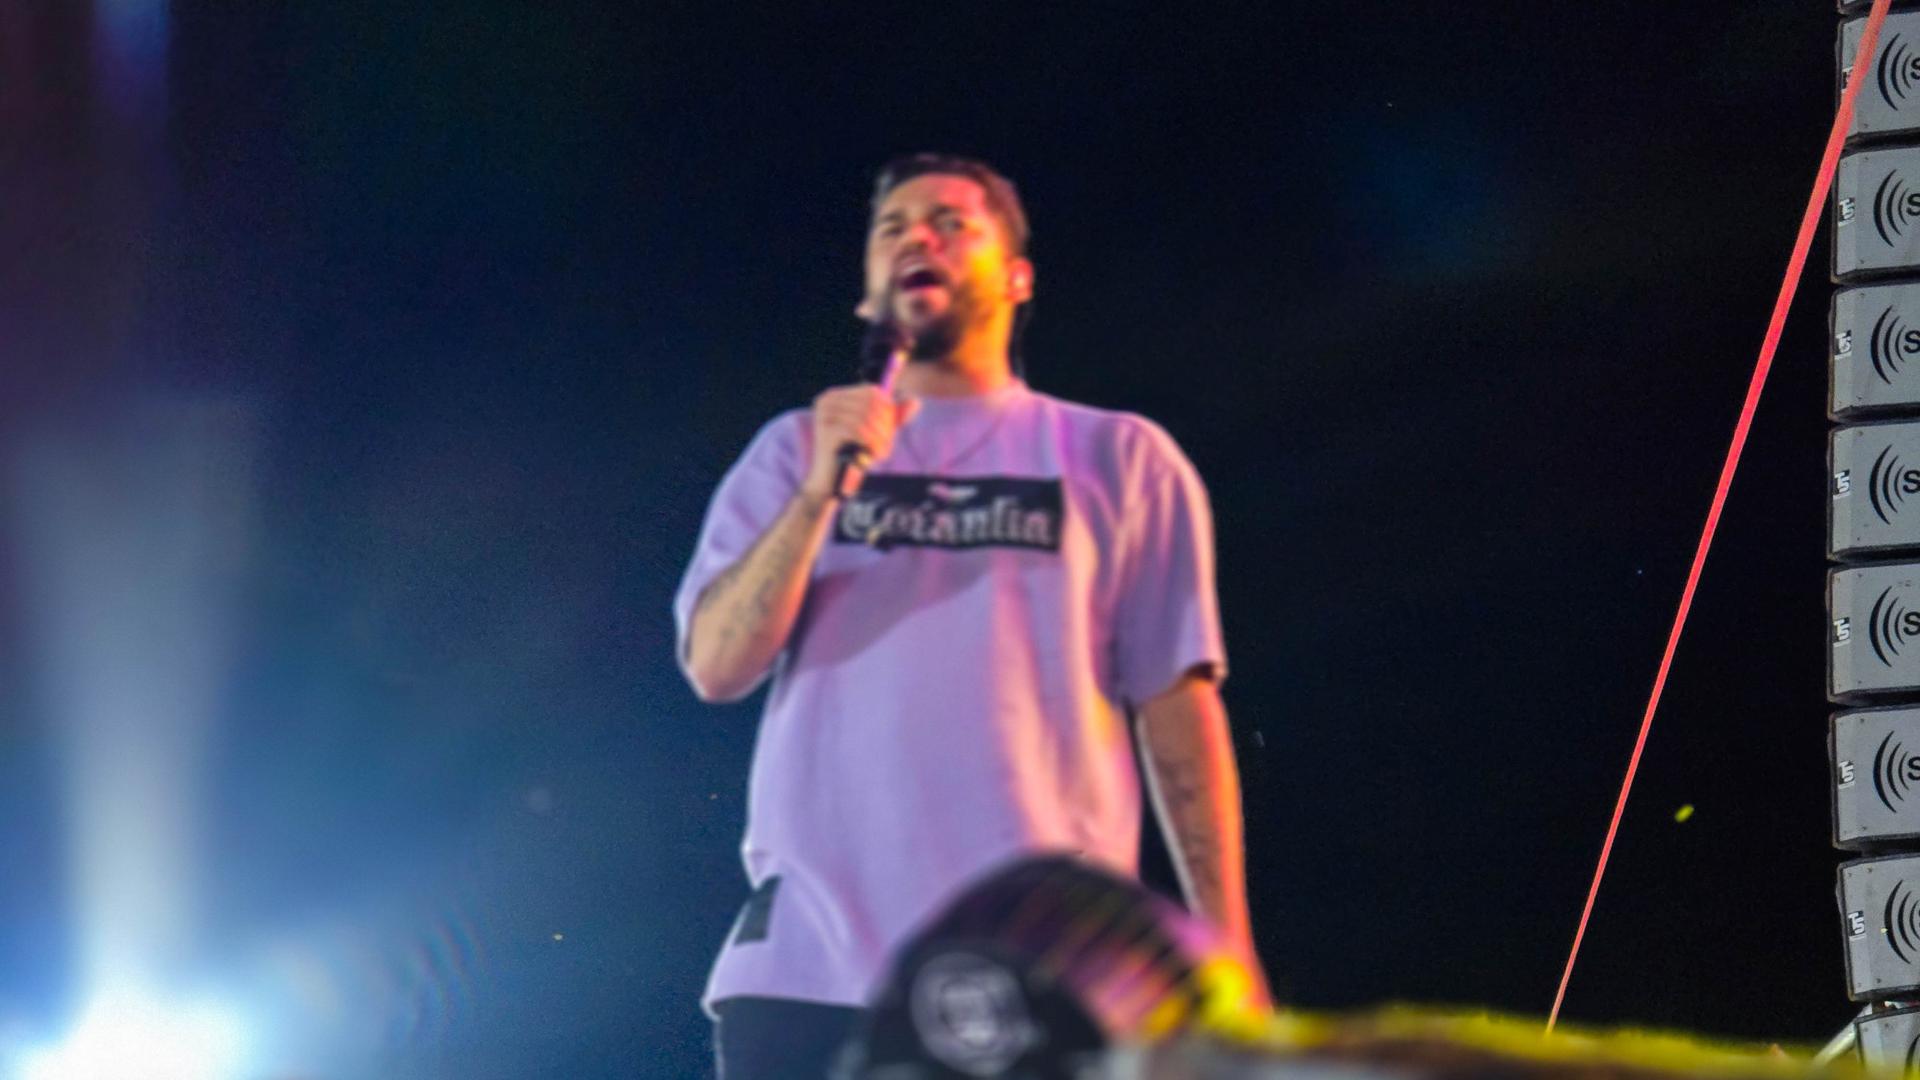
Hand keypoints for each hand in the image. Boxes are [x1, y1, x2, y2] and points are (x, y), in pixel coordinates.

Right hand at [802, 384, 920, 500]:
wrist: (830, 482)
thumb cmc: (853, 455)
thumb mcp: (875, 432)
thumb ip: (893, 417)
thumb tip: (915, 401)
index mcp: (836, 395)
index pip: (871, 391)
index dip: (887, 409)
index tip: (890, 431)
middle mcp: (827, 400)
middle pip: (869, 403)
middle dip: (884, 425)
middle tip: (888, 444)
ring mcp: (824, 414)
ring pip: (864, 417)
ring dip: (879, 436)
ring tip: (883, 452)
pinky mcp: (825, 431)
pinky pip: (857, 430)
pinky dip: (871, 443)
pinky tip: (875, 455)